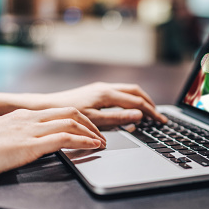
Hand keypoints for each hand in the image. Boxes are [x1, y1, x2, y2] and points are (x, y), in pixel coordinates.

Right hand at [0, 107, 104, 187]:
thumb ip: (14, 136)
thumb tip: (23, 143)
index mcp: (22, 115)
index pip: (58, 111)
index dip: (78, 118)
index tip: (88, 127)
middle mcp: (29, 118)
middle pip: (70, 112)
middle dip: (90, 122)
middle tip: (101, 134)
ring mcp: (31, 130)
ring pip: (72, 122)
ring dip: (92, 132)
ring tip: (102, 142)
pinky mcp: (31, 144)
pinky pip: (66, 138)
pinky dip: (84, 141)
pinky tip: (94, 146)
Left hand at [42, 83, 167, 128]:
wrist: (47, 107)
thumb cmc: (68, 115)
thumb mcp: (95, 120)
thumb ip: (118, 118)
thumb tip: (138, 115)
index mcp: (107, 94)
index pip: (137, 102)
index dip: (151, 112)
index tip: (161, 120)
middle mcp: (105, 88)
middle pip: (135, 91)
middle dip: (149, 103)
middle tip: (158, 116)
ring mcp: (101, 88)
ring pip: (128, 90)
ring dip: (140, 100)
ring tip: (148, 112)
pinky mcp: (96, 91)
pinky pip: (120, 92)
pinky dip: (130, 100)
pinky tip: (129, 109)